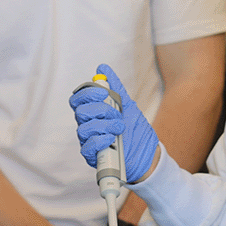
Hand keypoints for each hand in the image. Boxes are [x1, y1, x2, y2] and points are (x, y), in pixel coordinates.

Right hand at [69, 64, 159, 182]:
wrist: (147, 154)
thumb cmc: (135, 130)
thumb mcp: (128, 105)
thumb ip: (115, 88)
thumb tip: (103, 68)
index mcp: (94, 112)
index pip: (78, 99)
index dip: (87, 93)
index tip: (103, 93)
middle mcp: (88, 125)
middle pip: (80, 112)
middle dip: (101, 110)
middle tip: (117, 114)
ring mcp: (89, 141)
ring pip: (83, 128)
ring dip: (104, 125)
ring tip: (119, 128)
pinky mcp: (92, 157)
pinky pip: (87, 147)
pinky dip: (100, 140)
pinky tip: (112, 139)